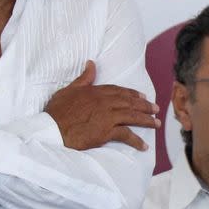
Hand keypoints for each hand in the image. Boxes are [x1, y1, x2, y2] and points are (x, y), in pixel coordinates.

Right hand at [44, 61, 159, 150]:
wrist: (52, 129)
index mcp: (96, 92)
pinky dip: (136, 141)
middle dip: (144, 106)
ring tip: (156, 124)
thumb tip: (91, 63)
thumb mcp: (69, 89)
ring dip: (146, 120)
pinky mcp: (106, 131)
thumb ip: (84, 78)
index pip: (119, 91)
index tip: (142, 96)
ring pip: (132, 116)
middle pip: (129, 102)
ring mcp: (107, 117)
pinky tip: (144, 146)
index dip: (132, 93)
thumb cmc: (57, 111)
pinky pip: (126, 135)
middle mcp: (105, 102)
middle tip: (156, 109)